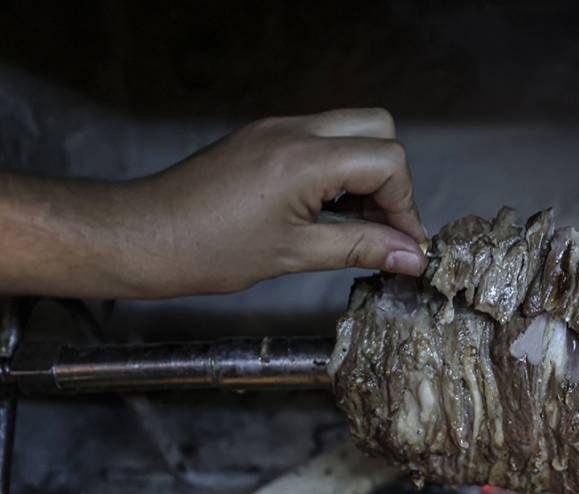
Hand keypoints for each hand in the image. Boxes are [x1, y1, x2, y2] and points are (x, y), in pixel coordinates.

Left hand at [0, 108, 427, 298]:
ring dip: (367, 174)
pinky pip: (321, 139)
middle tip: (383, 227)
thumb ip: (362, 248)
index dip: (405, 206)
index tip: (403, 245)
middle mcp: (294, 131)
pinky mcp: (264, 137)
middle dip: (392, 179)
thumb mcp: (296, 255)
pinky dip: (339, 170)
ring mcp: (277, 129)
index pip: (388, 161)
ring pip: (352, 129)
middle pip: (379, 129)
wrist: (143, 235)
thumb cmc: (207, 249)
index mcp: (303, 160)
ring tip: (355, 224)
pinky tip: (327, 212)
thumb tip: (412, 257)